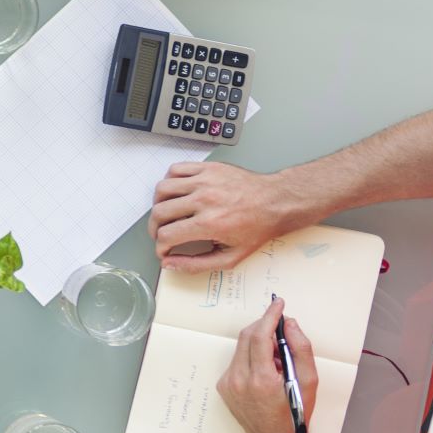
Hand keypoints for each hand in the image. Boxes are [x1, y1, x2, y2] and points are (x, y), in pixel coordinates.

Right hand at [150, 159, 305, 271]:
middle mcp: (204, 200)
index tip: (164, 249)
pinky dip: (170, 181)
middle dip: (155, 228)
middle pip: (159, 212)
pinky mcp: (208, 168)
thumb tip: (170, 264)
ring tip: (167, 212)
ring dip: (158, 204)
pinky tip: (177, 192)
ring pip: (162, 189)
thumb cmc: (258, 228)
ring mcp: (205, 181)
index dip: (160, 247)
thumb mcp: (231, 256)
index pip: (166, 235)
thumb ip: (197, 264)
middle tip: (162, 233)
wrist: (278, 202)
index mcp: (209, 223)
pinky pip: (175, 169)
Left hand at [217, 296, 316, 432]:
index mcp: (260, 380)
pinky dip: (252, 358)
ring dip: (259, 345)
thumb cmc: (296, 414)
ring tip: (277, 361)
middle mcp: (238, 380)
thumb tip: (289, 324)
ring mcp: (227, 384)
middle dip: (265, 328)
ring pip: (241, 348)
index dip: (270, 316)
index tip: (279, 303)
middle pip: (247, 337)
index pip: (260, 336)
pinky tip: (266, 372)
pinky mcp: (223, 387)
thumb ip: (301, 349)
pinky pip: (237, 361)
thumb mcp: (309, 382)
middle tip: (283, 334)